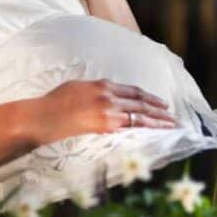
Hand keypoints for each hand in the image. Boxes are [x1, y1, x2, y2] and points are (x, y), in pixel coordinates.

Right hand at [28, 79, 177, 145]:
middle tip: (171, 114)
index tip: (159, 102)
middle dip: (158, 108)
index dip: (148, 96)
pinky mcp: (105, 125)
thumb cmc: (56, 102)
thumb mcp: (78, 87)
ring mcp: (108, 110)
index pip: (132, 90)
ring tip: (170, 124)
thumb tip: (105, 95)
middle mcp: (109, 95)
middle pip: (140, 102)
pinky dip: (144, 128)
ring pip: (140, 115)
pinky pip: (130, 126)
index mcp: (103, 84)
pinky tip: (153, 132)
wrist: (46, 116)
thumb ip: (95, 90)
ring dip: (157, 120)